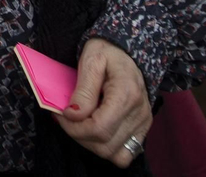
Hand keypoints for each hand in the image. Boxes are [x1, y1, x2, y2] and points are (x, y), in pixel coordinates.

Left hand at [56, 38, 150, 167]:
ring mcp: (143, 123)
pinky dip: (107, 148)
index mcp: (126, 94)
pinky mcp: (143, 128)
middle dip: (78, 135)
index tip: (61, 114)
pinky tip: (95, 131)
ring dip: (91, 144)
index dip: (74, 128)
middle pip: (105, 145)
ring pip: (114, 154)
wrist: (126, 51)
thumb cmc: (106, 51)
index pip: (99, 128)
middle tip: (66, 118)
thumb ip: (83, 91)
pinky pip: (125, 153)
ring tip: (80, 124)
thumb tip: (73, 115)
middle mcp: (139, 113)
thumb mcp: (90, 61)